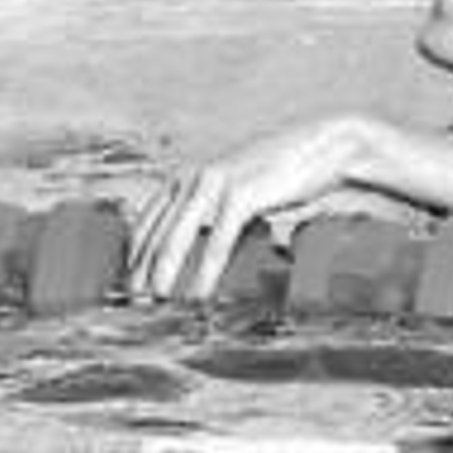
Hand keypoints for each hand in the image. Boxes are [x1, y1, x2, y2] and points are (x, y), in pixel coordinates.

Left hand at [129, 113, 381, 300]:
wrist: (325, 147)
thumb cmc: (284, 174)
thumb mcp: (240, 188)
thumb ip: (220, 208)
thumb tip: (206, 247)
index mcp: (189, 176)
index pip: (145, 221)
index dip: (131, 256)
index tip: (126, 285)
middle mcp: (195, 178)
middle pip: (154, 234)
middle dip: (139, 272)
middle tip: (135, 305)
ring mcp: (218, 184)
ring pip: (177, 240)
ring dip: (163, 276)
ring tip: (157, 305)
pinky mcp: (244, 195)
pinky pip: (217, 242)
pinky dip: (204, 273)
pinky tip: (197, 295)